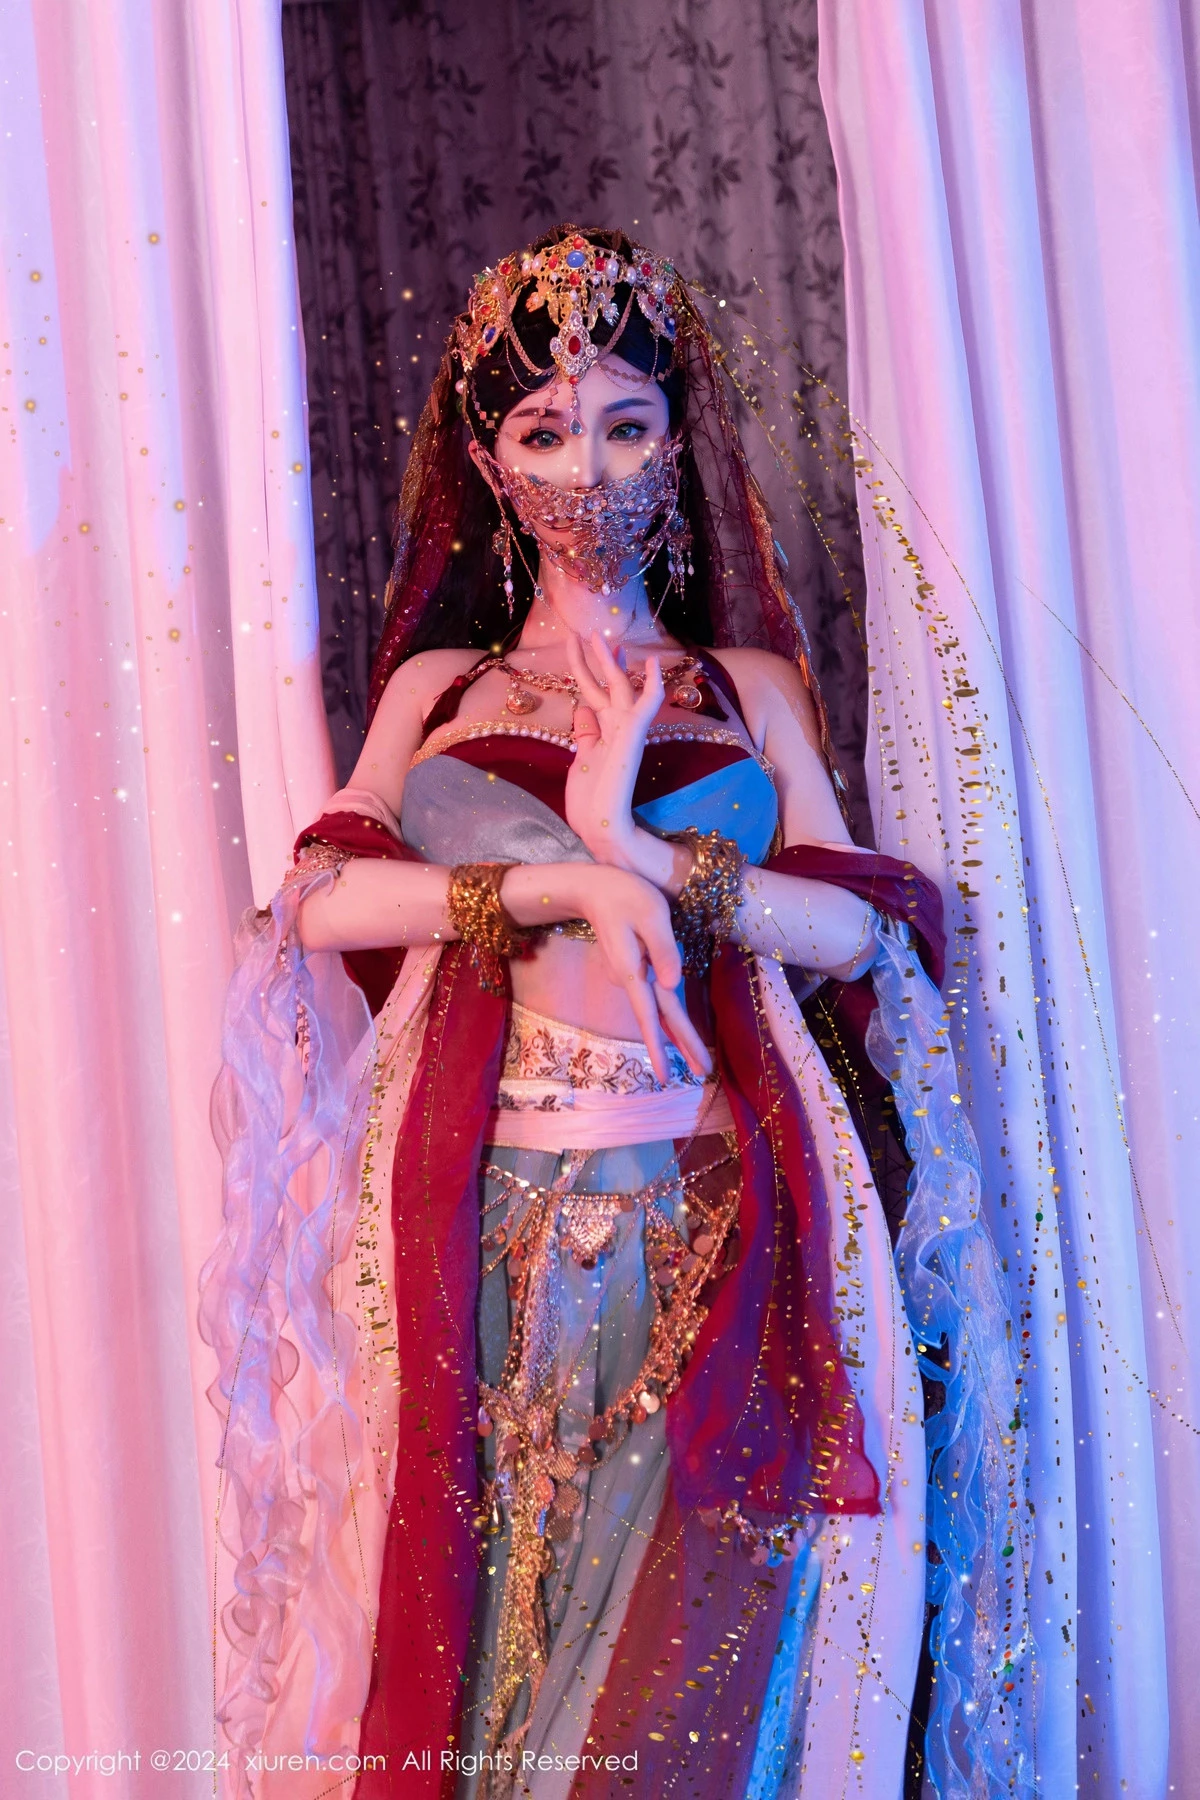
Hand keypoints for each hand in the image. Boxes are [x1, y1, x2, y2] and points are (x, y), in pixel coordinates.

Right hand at [500, 861, 711, 1086]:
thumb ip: (663, 949)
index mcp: (633, 969)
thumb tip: (674, 985)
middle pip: (660, 1019)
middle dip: (682, 1046)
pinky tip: (679, 1036)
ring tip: (699, 1062)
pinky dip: (669, 1021)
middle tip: (703, 1072)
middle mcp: (631, 980)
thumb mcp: (651, 913)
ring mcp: (633, 977)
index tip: (664, 1075)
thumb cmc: (624, 895)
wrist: (594, 889)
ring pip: (659, 1012)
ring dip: (678, 1037)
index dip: (658, 1046)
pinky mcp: (636, 971)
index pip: (650, 1014)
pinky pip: (656, 1001)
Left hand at [564, 630, 661, 866]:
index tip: (583, 647)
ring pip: (619, 689)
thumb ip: (586, 733)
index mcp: (604, 733)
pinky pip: (645, 708)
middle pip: (607, 686)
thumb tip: (583, 709)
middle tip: (591, 632)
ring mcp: (625, 734)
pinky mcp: (631, 740)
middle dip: (598, 658)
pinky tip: (653, 664)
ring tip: (601, 635)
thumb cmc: (591, 802)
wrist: (601, 830)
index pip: (597, 694)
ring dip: (610, 662)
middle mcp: (617, 729)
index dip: (588, 670)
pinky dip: (651, 687)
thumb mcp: (581, 759)